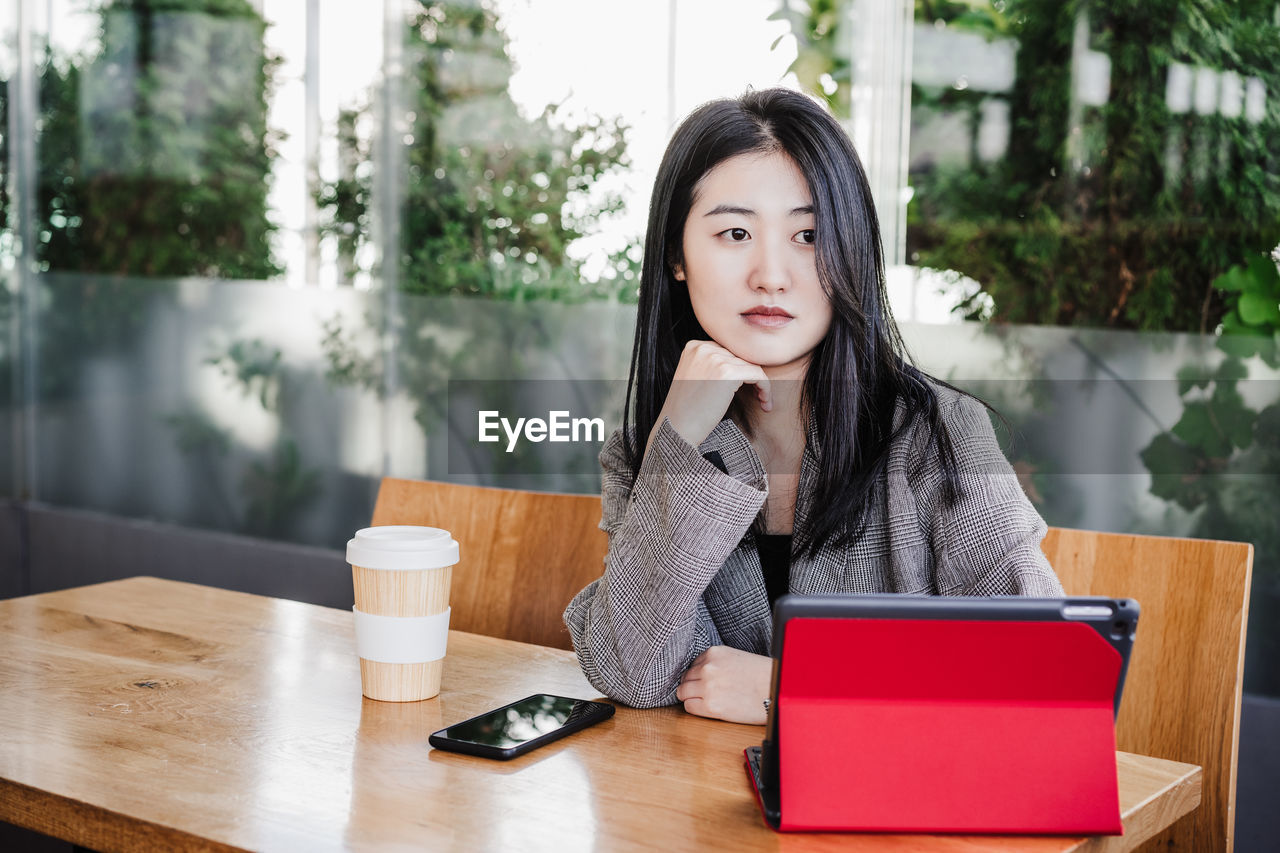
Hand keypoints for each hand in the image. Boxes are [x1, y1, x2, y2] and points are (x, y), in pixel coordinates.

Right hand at [649, 340, 771, 449]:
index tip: (748, 387)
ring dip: (761, 384)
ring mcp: (715, 359)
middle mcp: (703, 348)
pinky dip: (765, 388)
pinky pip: (758, 374)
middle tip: (760, 396)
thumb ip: (711, 365)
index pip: (728, 351)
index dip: (740, 369)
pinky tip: (765, 403)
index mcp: (694, 347)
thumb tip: (742, 364)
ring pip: (751, 365)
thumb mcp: (693, 377)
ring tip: (762, 401)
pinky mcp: (728, 373)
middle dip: (751, 376)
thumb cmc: (686, 411)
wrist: (677, 429)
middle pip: (740, 356)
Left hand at [676, 645, 772, 724]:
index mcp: (714, 653)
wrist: (776, 691)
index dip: (699, 676)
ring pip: (683, 693)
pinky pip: (689, 707)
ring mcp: (707, 686)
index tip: (708, 682)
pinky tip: (710, 708)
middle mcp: (707, 667)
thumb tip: (699, 674)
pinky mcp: (710, 706)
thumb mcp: (735, 657)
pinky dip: (696, 709)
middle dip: (693, 687)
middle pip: (685, 679)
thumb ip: (716, 662)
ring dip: (692, 697)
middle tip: (706, 694)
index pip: (692, 665)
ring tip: (708, 701)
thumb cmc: (762, 675)